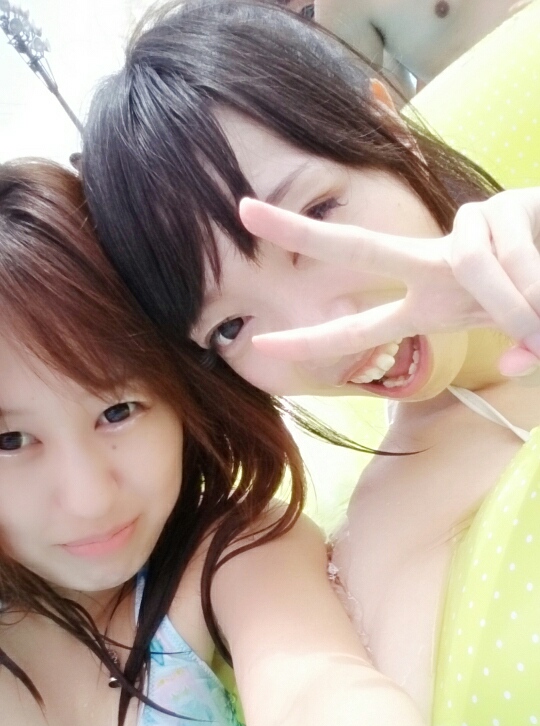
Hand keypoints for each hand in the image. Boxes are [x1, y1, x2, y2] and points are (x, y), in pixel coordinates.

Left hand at [239, 188, 539, 375]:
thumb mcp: (527, 334)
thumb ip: (524, 350)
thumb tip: (520, 359)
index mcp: (427, 307)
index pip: (360, 327)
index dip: (312, 340)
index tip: (259, 343)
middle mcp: (433, 267)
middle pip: (357, 247)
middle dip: (301, 234)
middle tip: (242, 210)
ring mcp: (462, 232)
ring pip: (470, 265)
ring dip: (514, 302)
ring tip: (539, 318)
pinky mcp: (500, 207)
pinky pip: (509, 254)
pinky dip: (534, 285)